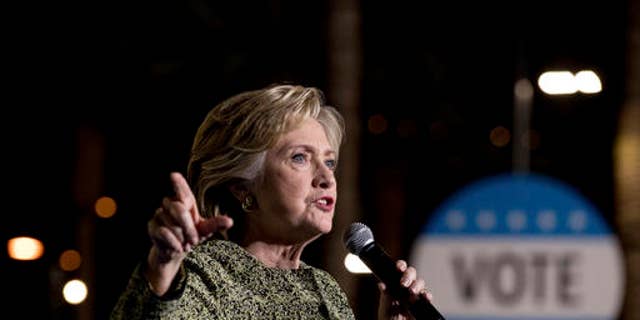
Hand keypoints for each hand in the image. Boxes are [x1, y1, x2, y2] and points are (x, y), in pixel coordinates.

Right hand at [145, 172, 232, 294]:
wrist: (176, 252)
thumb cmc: (191, 236)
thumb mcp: (205, 230)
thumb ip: (216, 224)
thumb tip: (230, 221)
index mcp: (184, 202)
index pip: (182, 191)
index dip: (178, 183)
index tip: (173, 175)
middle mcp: (170, 204)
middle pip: (178, 209)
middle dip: (188, 227)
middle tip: (194, 241)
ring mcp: (159, 215)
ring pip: (171, 225)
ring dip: (181, 238)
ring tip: (184, 244)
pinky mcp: (151, 227)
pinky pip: (163, 233)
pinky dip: (174, 243)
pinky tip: (177, 248)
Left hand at [377, 260, 432, 319]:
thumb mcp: (385, 308)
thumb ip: (386, 297)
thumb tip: (382, 284)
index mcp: (394, 285)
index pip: (399, 270)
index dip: (401, 265)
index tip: (398, 268)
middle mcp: (405, 288)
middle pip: (412, 273)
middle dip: (408, 275)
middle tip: (403, 284)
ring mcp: (415, 296)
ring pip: (420, 283)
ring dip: (417, 285)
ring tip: (412, 292)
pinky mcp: (423, 305)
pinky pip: (427, 297)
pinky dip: (427, 295)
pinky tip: (425, 297)